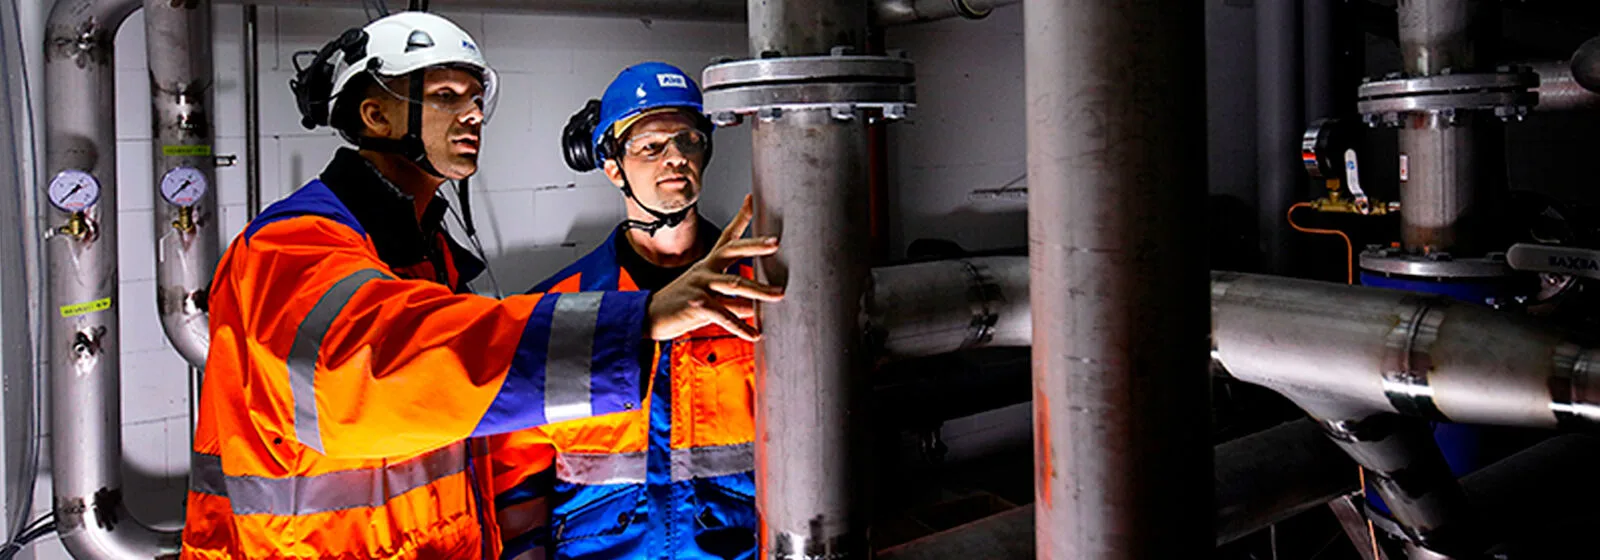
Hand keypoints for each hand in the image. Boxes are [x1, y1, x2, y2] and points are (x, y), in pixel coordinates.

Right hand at [647, 195, 782, 340]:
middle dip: (755, 246)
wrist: (650, 315)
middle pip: (732, 251)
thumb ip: (729, 288)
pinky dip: (740, 326)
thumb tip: (758, 296)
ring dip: (758, 290)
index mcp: (708, 263)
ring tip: (778, 294)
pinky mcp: (697, 306)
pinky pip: (724, 316)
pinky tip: (754, 334)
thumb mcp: (703, 286)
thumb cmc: (682, 301)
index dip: (740, 218)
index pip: (727, 236)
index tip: (752, 199)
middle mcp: (705, 270)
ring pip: (735, 285)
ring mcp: (700, 286)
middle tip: (775, 242)